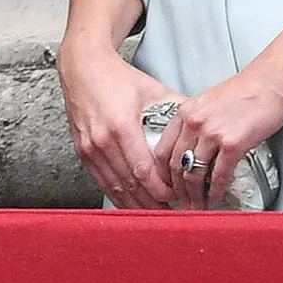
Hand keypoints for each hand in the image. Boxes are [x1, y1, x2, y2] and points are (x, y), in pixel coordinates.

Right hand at [57, 37, 176, 208]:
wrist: (83, 68)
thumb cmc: (116, 78)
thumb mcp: (153, 90)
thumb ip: (178, 110)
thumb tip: (200, 127)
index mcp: (121, 126)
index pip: (143, 172)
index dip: (162, 190)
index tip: (178, 197)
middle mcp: (102, 140)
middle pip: (130, 185)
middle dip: (154, 203)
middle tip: (173, 213)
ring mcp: (89, 147)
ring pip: (115, 187)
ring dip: (137, 205)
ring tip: (157, 214)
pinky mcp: (82, 151)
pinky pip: (102, 181)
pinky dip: (118, 196)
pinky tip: (132, 204)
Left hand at [149, 64, 282, 209]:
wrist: (269, 82)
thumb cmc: (243, 91)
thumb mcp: (206, 102)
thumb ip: (194, 122)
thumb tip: (190, 146)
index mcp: (184, 112)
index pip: (161, 149)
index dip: (161, 173)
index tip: (165, 185)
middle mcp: (193, 122)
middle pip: (174, 165)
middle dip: (176, 189)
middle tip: (179, 202)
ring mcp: (212, 134)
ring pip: (193, 173)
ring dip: (194, 195)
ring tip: (196, 205)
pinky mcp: (233, 144)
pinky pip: (219, 174)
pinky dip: (215, 191)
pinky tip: (215, 198)